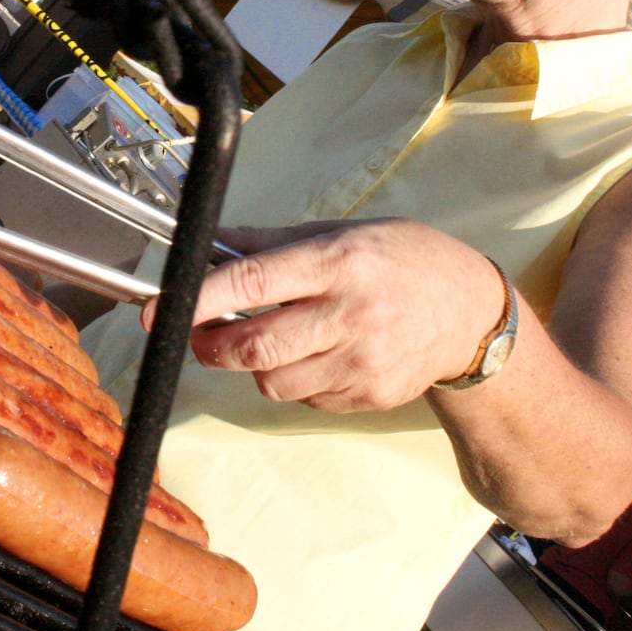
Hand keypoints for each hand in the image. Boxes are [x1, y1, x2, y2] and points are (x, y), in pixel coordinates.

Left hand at [141, 218, 505, 410]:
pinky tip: (314, 354)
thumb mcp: (341, 231)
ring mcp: (361, 362)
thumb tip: (209, 242)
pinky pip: (305, 398)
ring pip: (271, 381)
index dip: (198, 300)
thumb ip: (270, 242)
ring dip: (253, 365)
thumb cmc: (402, 261)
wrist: (472, 312)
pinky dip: (294, 380)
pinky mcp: (369, 396)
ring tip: (268, 339)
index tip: (159, 311)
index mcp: (337, 261)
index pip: (251, 281)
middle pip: (253, 347)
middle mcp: (349, 313)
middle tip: (198, 335)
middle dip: (210, 345)